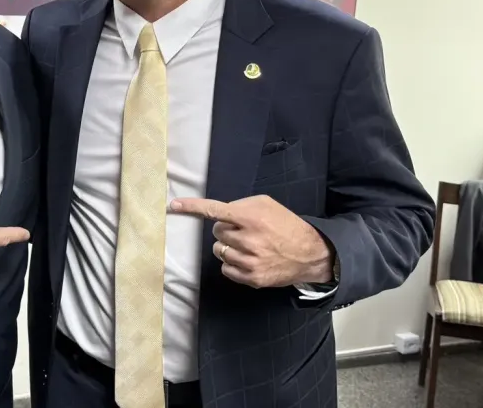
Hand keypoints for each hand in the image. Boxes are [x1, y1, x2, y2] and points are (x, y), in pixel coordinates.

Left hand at [169, 195, 333, 288]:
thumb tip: (219, 213)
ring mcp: (249, 261)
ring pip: (219, 251)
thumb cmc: (285, 224)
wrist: (309, 253)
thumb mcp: (265, 204)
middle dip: (225, 230)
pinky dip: (232, 263)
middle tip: (243, 231)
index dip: (192, 207)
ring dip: (229, 247)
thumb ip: (240, 206)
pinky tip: (248, 259)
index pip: (214, 211)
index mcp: (250, 217)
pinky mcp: (251, 278)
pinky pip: (226, 268)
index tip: (173, 206)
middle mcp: (248, 240)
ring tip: (248, 246)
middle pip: (216, 233)